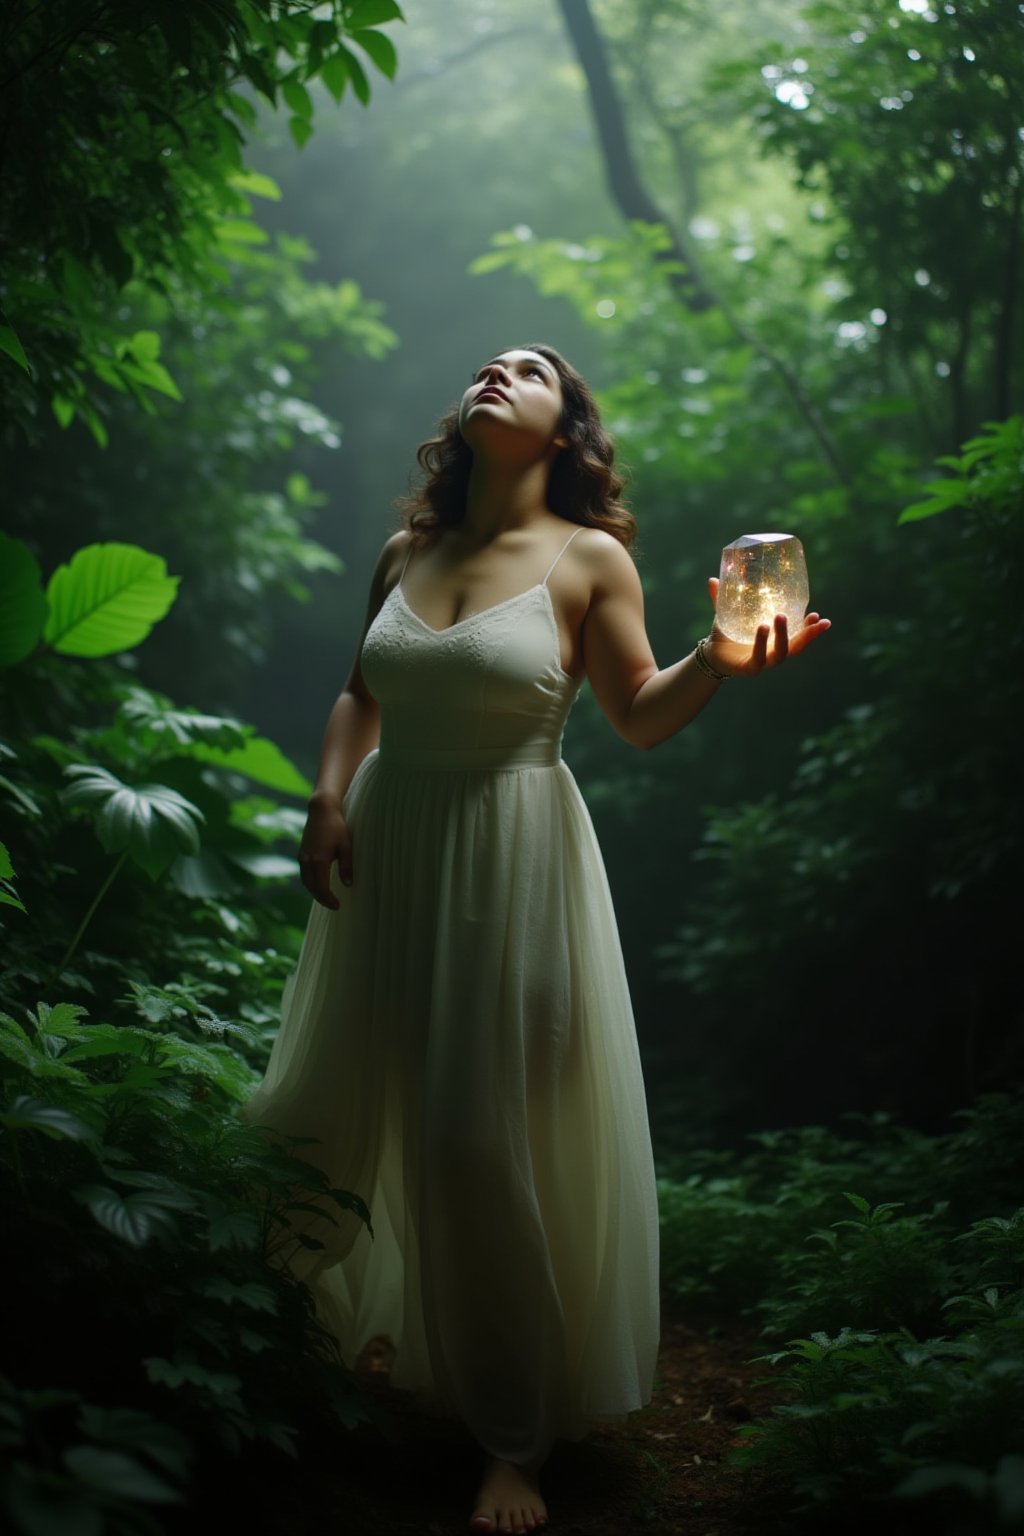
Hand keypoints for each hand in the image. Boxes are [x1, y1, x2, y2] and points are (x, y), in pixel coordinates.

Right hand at [299, 793, 352, 908]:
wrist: (321, 810)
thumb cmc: (337, 826)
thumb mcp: (346, 846)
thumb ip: (347, 866)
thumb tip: (348, 885)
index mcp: (319, 860)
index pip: (321, 888)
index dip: (328, 900)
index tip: (337, 906)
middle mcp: (307, 861)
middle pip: (312, 887)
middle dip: (322, 899)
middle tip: (333, 905)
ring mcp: (302, 857)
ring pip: (306, 882)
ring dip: (315, 892)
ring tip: (327, 898)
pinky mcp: (301, 853)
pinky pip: (304, 874)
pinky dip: (311, 883)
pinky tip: (319, 884)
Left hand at [704, 576, 830, 676]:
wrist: (710, 654)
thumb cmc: (725, 633)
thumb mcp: (726, 614)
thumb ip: (722, 598)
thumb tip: (712, 579)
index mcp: (776, 641)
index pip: (799, 636)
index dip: (811, 629)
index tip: (820, 617)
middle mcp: (773, 653)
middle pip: (798, 647)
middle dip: (808, 634)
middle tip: (813, 616)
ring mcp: (763, 663)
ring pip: (782, 654)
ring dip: (783, 636)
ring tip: (779, 617)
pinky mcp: (750, 669)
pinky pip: (759, 658)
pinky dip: (762, 644)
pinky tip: (763, 628)